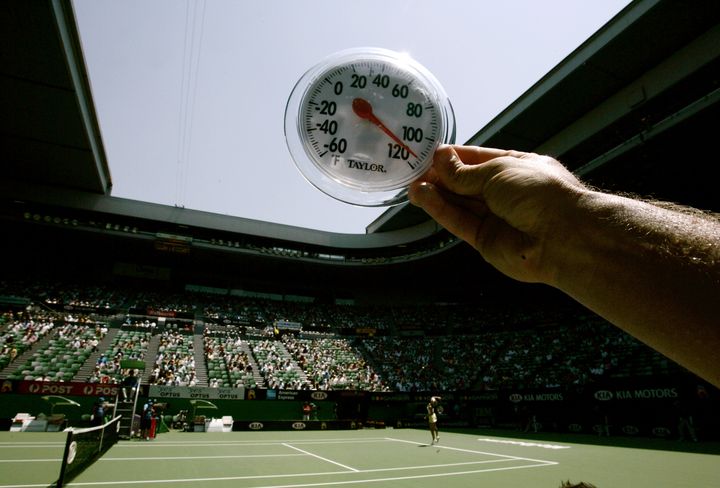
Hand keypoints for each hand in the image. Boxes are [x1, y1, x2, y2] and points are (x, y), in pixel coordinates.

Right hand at [408, 145, 585, 284]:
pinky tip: (423, 197)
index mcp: (515, 167)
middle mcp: (505, 193)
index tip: (429, 154)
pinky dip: (440, 210)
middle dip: (441, 176)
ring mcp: (495, 217)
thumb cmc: (540, 194)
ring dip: (436, 193)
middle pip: (465, 183)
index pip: (477, 159)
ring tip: (413, 185)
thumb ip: (465, 172)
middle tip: (415, 170)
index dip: (453, 157)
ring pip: (459, 203)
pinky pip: (459, 222)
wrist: (562, 237)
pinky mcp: (485, 240)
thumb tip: (441, 160)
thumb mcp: (498, 171)